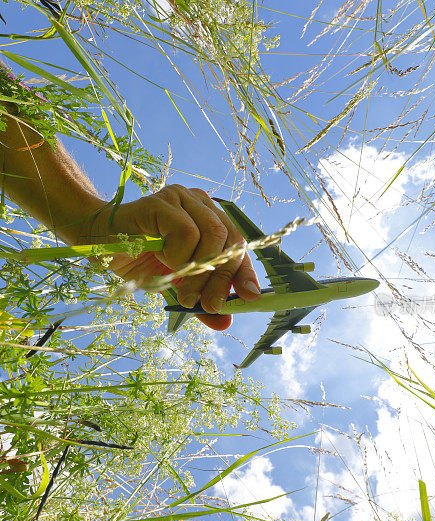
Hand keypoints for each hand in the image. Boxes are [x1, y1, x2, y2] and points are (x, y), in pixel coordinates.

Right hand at [88, 186, 260, 330]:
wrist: (95, 242)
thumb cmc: (137, 258)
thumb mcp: (175, 285)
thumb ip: (200, 299)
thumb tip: (225, 322)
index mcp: (209, 218)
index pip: (238, 244)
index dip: (245, 271)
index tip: (252, 297)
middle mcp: (200, 203)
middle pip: (230, 240)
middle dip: (223, 279)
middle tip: (211, 307)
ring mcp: (181, 198)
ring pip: (212, 235)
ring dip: (200, 273)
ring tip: (182, 293)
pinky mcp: (161, 202)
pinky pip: (186, 232)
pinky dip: (179, 256)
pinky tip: (162, 260)